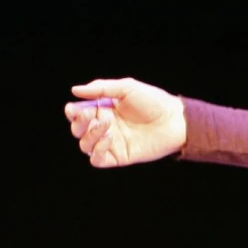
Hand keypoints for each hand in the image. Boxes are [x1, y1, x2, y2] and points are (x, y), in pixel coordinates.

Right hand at [65, 78, 186, 167]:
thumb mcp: (127, 88)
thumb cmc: (153, 101)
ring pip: (85, 145)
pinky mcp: (118, 157)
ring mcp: (111, 143)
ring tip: (107, 124)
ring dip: (90, 135)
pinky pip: (97, 159)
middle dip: (79, 123)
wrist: (174, 120)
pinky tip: (109, 138)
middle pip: (78, 130)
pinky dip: (97, 150)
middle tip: (89, 115)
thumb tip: (75, 90)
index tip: (72, 108)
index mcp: (104, 109)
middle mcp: (104, 127)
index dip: (72, 112)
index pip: (79, 113)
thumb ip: (101, 88)